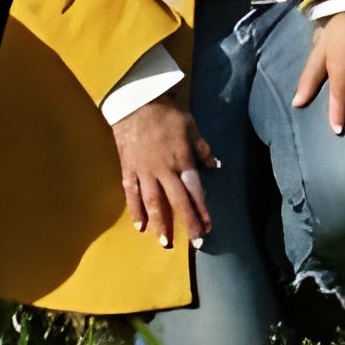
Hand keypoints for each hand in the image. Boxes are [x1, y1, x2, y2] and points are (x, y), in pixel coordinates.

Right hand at [109, 93, 214, 245]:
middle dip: (187, 224)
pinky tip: (140, 226)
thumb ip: (203, 150)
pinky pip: (132, 194)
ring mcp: (144, 171)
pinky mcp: (128, 169)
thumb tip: (216, 166)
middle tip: (194, 243)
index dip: (202, 211)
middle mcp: (164, 171)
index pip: (194, 192)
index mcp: (182, 161)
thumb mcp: (191, 127)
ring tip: (165, 242)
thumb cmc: (166, 113)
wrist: (135, 101)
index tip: (207, 228)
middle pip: (177, 202)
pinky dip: (136, 211)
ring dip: (160, 224)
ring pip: (153, 203)